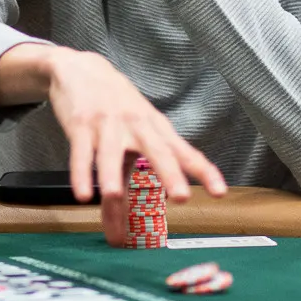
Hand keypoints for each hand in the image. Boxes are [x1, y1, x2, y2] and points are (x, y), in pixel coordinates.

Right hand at [44, 47, 227, 245]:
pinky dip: (81, 173)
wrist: (82, 69)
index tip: (220, 192)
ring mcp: (108, 123)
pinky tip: (82, 193)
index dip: (204, 171)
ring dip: (112, 175)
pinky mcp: (81, 124)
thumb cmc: (114, 105)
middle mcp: (136, 124)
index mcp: (154, 127)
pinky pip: (81, 152)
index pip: (184, 151)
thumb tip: (123, 231)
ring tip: (113, 196)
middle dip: (170, 173)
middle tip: (182, 196)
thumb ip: (127, 183)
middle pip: (157, 149)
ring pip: (111, 152)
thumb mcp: (128, 135)